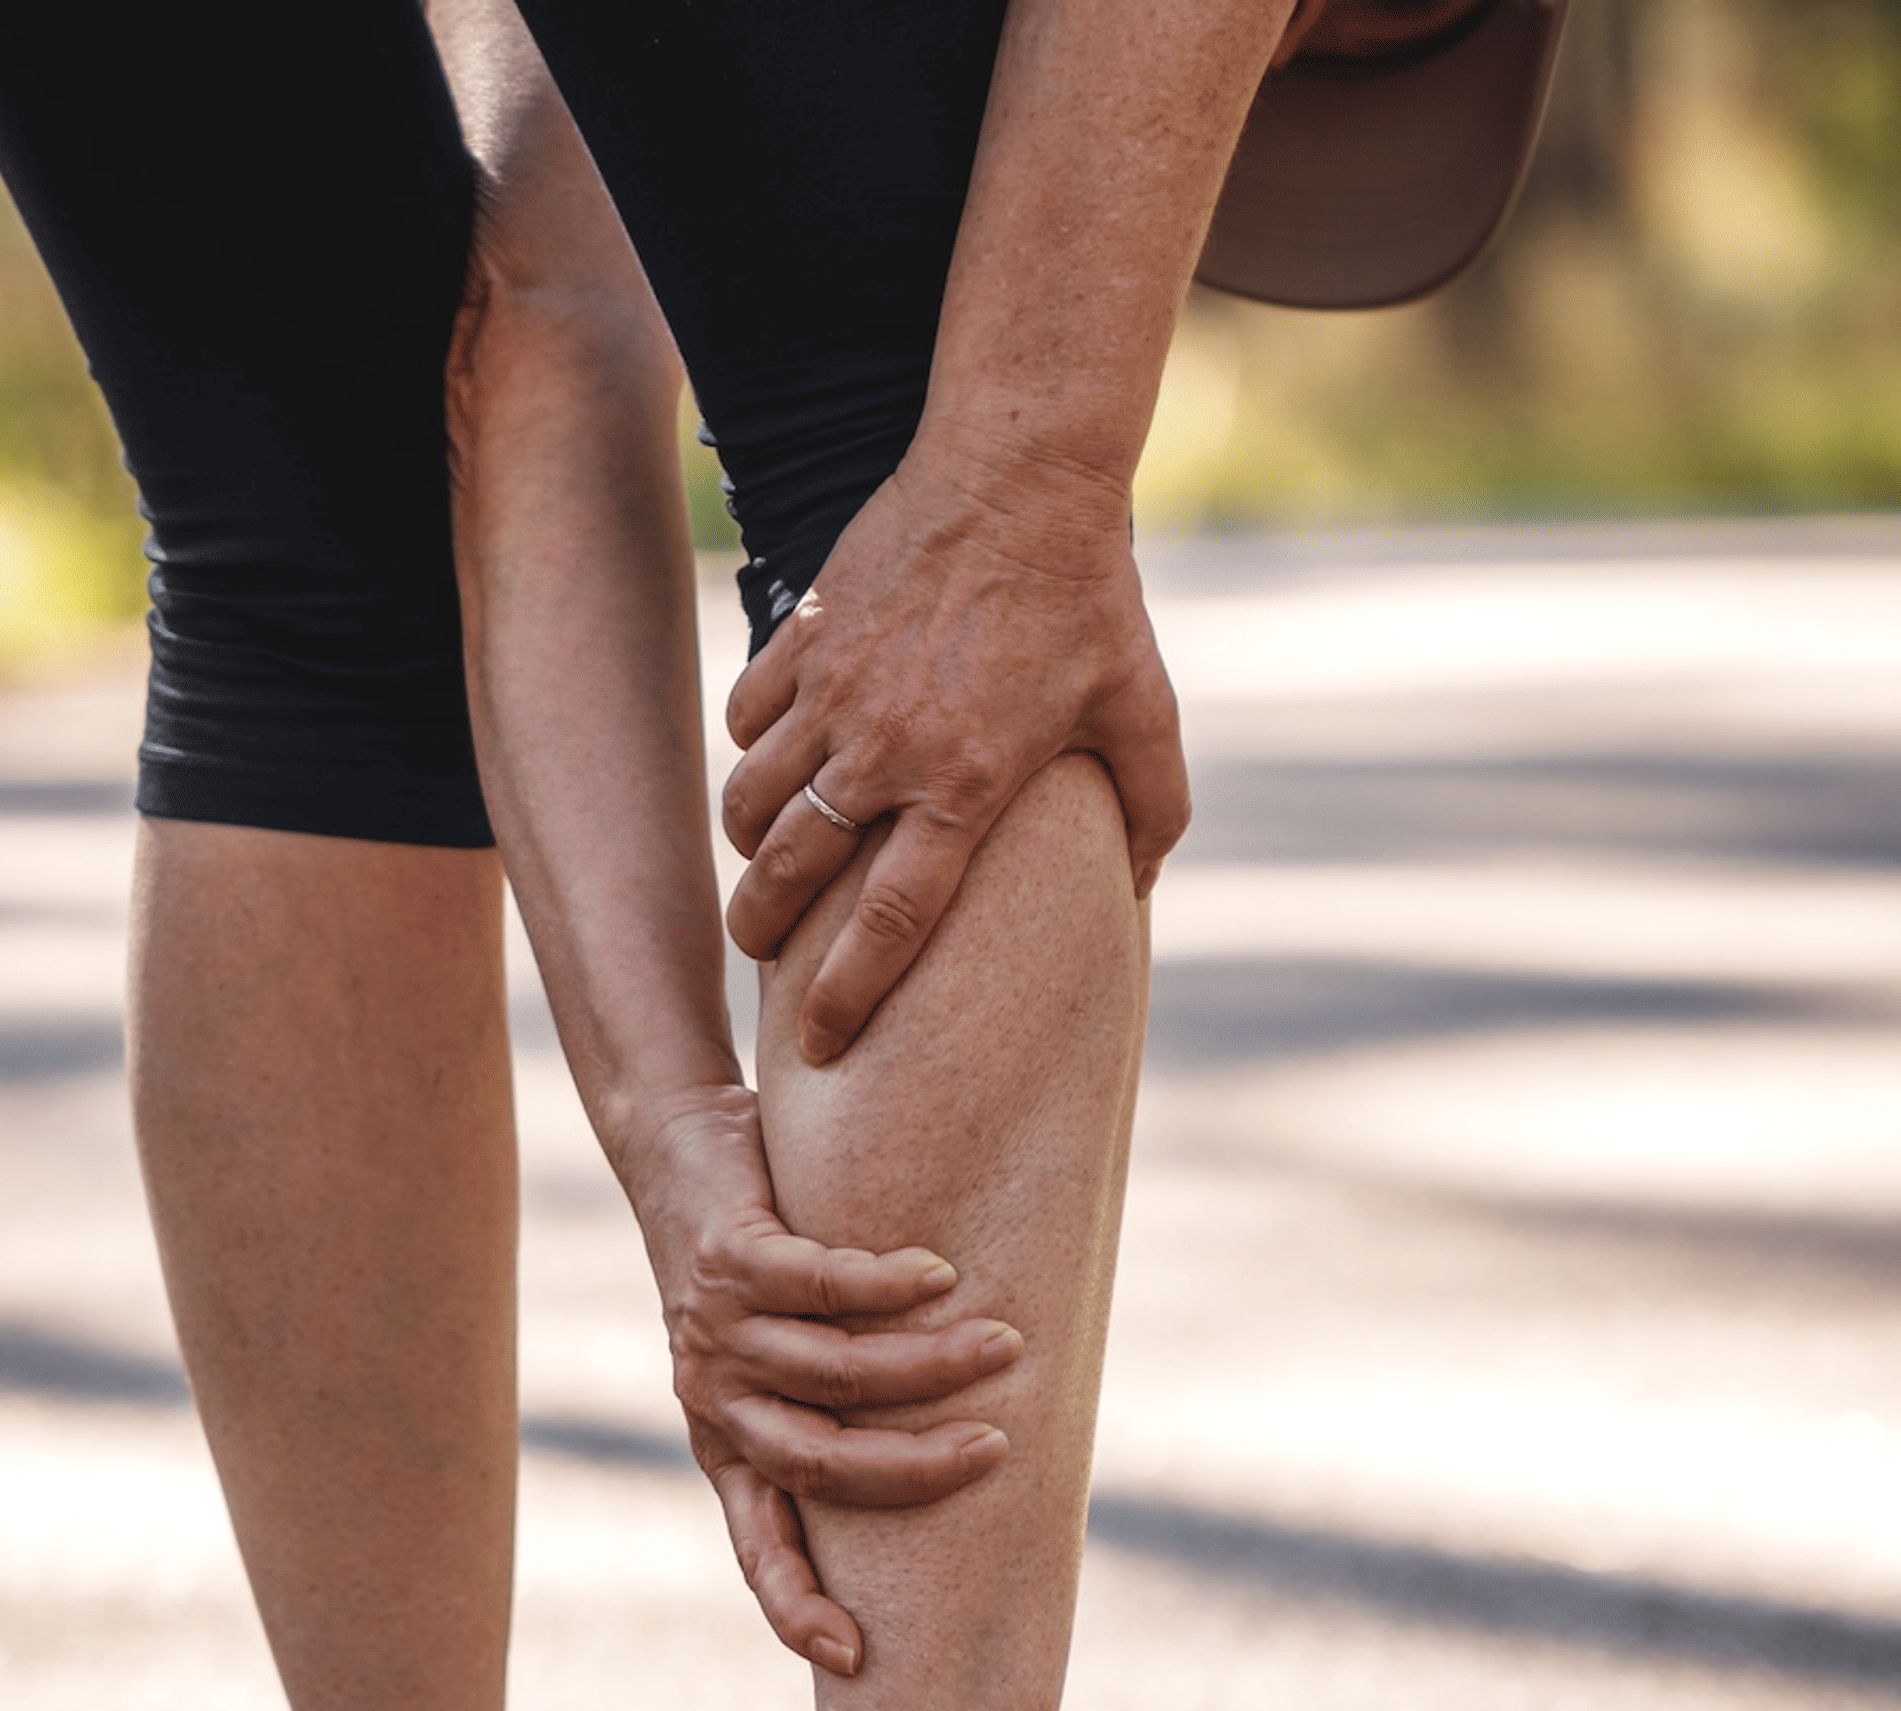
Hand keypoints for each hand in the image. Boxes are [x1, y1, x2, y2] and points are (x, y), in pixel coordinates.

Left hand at [629, 1086, 1022, 1671]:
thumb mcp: (776, 1352)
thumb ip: (832, 1404)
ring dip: (929, 1364)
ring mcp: (715, 1328)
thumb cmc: (752, 1260)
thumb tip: (949, 1456)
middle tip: (995, 1451)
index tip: (850, 1657)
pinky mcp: (730, 1256)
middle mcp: (714, 1396)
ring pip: (835, 1373)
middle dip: (914, 1469)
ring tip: (1002, 1344)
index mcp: (725, 1442)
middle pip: (818, 1464)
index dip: (795, 1605)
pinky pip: (821, 1284)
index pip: (756, 1545)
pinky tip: (939, 1275)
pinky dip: (889, 1284)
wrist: (672, 1146)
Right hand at [716, 430, 1188, 1064]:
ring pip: (752, 800)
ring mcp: (836, 692)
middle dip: (761, 931)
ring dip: (751, 845)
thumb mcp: (1146, 714)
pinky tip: (773, 760)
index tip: (819, 1045)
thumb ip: (1153, 813)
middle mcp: (886, 752)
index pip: (887, 926)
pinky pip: (747, 720)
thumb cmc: (1094, 601)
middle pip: (789, 875)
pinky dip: (750, 752)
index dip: (845, 996)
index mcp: (966, 789)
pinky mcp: (806, 636)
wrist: (1022, 475)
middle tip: (761, 951)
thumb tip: (1137, 890)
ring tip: (766, 861)